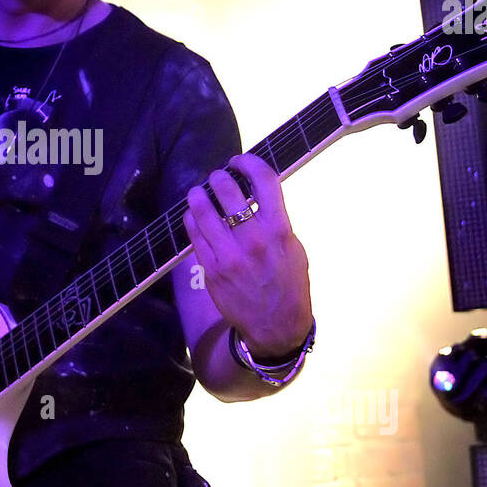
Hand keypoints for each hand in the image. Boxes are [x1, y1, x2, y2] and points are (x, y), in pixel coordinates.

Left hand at [183, 153, 311, 357]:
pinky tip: (193, 215)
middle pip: (228, 190)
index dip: (249, 163)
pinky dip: (192, 219)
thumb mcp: (294, 249)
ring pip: (204, 210)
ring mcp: (230, 255)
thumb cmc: (289, 284)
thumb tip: (257, 193)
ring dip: (198, 194)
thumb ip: (276, 220)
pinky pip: (194, 234)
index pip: (264, 180)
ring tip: (198, 192)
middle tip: (217, 176)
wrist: (276, 326)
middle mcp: (254, 239)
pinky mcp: (211, 269)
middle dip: (219, 177)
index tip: (241, 161)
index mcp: (280, 230)